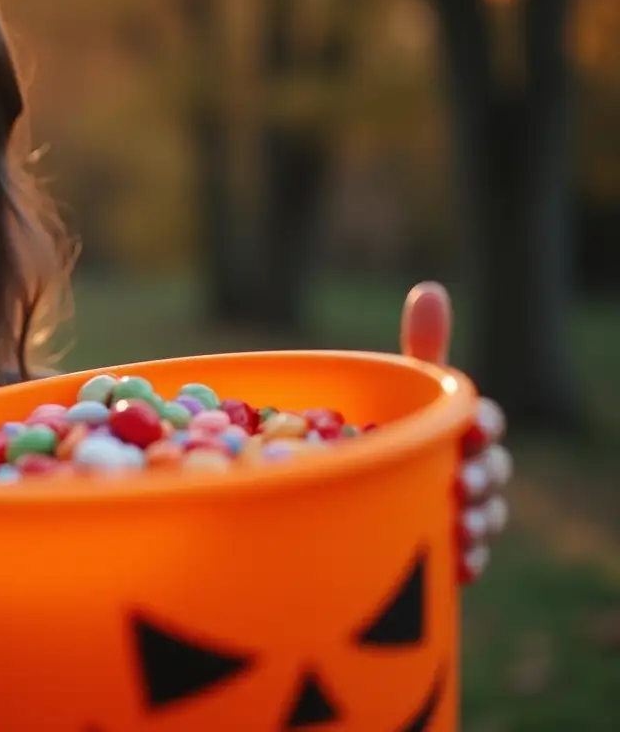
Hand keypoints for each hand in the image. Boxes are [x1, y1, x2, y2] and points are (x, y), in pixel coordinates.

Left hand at [401, 282, 511, 584]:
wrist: (361, 496)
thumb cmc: (396, 433)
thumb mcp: (403, 394)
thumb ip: (422, 352)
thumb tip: (432, 290)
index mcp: (462, 431)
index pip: (485, 423)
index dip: (483, 424)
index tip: (471, 427)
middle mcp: (469, 472)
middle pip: (492, 473)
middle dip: (483, 475)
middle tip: (461, 479)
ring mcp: (463, 515)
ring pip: (485, 519)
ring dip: (479, 521)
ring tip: (459, 524)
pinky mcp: (445, 555)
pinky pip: (465, 562)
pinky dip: (464, 562)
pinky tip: (455, 563)